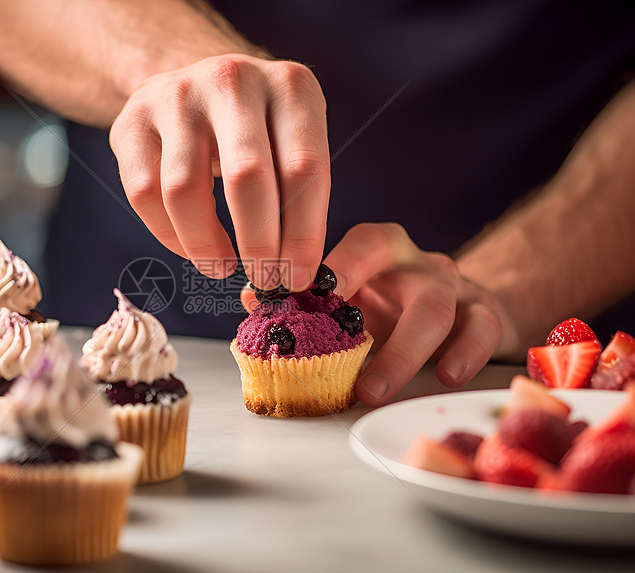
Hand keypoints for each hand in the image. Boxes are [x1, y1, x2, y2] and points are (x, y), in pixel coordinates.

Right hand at [110, 53, 329, 290]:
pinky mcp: (132, 120)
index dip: (302, 233)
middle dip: (258, 243)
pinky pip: (144, 194)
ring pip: (184, 190)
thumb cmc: (257, 129)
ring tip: (221, 265)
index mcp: (290, 86)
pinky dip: (168, 234)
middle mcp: (232, 80)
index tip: (299, 276)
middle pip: (246, 177)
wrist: (197, 85)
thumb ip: (301, 193)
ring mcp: (176, 96)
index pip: (303, 167)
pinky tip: (190, 245)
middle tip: (263, 279)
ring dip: (206, 244)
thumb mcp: (293, 141)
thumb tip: (296, 270)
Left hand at [324, 223, 518, 405]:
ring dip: (403, 354)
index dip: (338, 264)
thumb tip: (255, 301)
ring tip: (374, 390)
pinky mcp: (485, 316)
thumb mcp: (350, 294)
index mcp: (380, 248)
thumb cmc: (388, 298)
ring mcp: (454, 288)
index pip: (363, 243)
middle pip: (395, 275)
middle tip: (334, 356)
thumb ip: (306, 298)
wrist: (459, 303)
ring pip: (437, 311)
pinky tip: (447, 376)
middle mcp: (417, 263)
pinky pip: (483, 331)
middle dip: (356, 313)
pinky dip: (468, 354)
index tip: (308, 292)